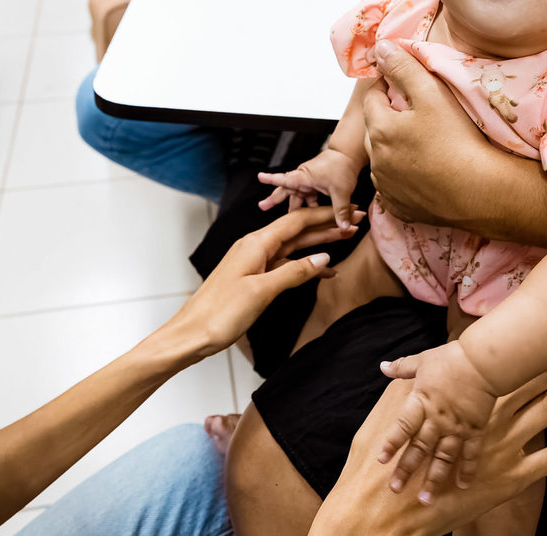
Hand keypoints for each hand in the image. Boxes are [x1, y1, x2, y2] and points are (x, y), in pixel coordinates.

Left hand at [156, 206, 361, 358]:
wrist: (191, 335)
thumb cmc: (218, 314)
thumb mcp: (261, 291)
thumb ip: (294, 272)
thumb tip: (324, 259)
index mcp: (255, 244)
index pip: (297, 221)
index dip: (325, 215)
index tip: (350, 212)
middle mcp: (255, 248)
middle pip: (297, 230)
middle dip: (327, 225)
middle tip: (355, 222)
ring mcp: (254, 263)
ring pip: (294, 246)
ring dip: (319, 242)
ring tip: (346, 238)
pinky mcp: (254, 278)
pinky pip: (286, 264)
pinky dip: (306, 265)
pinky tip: (324, 271)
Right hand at [257, 149, 361, 227]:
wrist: (349, 154)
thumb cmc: (342, 165)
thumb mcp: (342, 191)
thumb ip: (341, 211)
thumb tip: (343, 226)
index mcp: (304, 177)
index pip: (283, 179)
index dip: (271, 179)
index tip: (260, 177)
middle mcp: (303, 178)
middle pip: (285, 190)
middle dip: (274, 198)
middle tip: (263, 206)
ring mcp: (309, 181)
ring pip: (297, 196)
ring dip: (294, 207)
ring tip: (288, 219)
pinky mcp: (315, 183)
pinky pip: (308, 196)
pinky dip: (308, 205)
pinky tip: (310, 215)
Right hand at [310, 350, 546, 535]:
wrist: (392, 508)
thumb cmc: (393, 461)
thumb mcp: (397, 413)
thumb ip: (409, 384)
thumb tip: (407, 360)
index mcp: (469, 397)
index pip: (509, 358)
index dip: (535, 337)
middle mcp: (492, 415)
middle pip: (540, 375)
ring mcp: (507, 445)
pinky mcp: (516, 476)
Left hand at [363, 41, 498, 225]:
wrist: (482, 192)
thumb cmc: (459, 140)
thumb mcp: (433, 93)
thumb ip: (404, 67)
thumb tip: (381, 47)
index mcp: (379, 129)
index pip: (373, 97)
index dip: (389, 87)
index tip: (407, 86)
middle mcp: (376, 161)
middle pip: (375, 129)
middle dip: (390, 118)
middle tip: (420, 115)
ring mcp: (387, 188)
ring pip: (384, 159)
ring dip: (395, 150)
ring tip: (425, 144)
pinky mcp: (400, 208)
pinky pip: (395, 188)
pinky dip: (404, 178)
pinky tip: (426, 172)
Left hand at [377, 342, 499, 502]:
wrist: (484, 361)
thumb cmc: (452, 359)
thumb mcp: (423, 360)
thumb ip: (403, 367)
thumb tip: (383, 366)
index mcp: (422, 402)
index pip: (403, 427)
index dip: (392, 443)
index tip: (382, 460)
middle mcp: (437, 419)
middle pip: (419, 448)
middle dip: (407, 469)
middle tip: (395, 489)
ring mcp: (457, 427)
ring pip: (443, 457)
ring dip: (434, 478)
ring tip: (426, 499)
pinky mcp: (475, 429)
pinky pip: (471, 453)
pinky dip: (467, 470)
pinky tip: (463, 485)